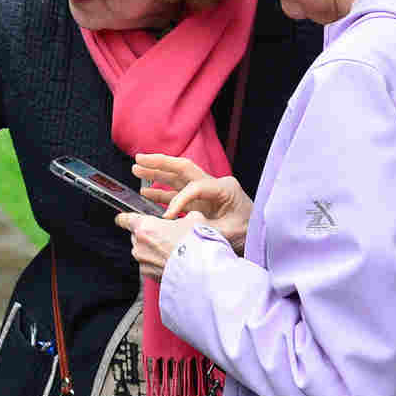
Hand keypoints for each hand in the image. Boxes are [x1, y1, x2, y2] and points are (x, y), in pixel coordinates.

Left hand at [114, 210, 204, 282]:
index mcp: (144, 227)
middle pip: (136, 235)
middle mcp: (138, 244)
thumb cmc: (196, 244)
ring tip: (173, 250)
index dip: (125, 218)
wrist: (201, 270)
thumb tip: (185, 218)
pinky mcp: (147, 274)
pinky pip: (148, 263)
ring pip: (143, 250)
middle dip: (148, 235)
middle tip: (166, 236)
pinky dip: (157, 261)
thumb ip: (182, 216)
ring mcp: (142, 260)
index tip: (124, 219)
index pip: (124, 219)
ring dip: (153, 249)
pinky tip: (172, 260)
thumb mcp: (193, 219)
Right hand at [132, 153, 252, 252]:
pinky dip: (161, 193)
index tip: (167, 217)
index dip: (178, 200)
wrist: (259, 236)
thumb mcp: (231, 233)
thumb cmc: (249, 233)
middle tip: (139, 159)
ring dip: (157, 174)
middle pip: (184, 168)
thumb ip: (205, 229)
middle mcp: (214, 185)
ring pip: (177, 178)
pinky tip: (145, 192)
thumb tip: (182, 229)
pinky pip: (177, 194)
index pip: (195, 187)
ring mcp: (206, 192)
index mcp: (225, 188)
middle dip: (160, 163)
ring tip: (136, 168)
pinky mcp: (200, 202)